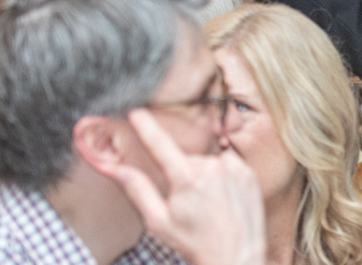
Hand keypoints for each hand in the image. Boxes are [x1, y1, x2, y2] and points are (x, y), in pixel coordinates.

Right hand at [114, 109, 265, 264]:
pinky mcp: (247, 170)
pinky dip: (221, 175)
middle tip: (188, 202)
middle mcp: (211, 167)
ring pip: (207, 161)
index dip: (146, 126)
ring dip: (203, 175)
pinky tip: (223, 196)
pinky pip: (227, 163)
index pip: (159, 144)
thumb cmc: (195, 242)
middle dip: (181, 174)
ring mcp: (232, 167)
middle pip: (185, 158)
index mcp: (186, 178)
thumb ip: (137, 190)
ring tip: (209, 203)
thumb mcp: (159, 222)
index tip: (136, 112)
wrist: (237, 254)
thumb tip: (114, 168)